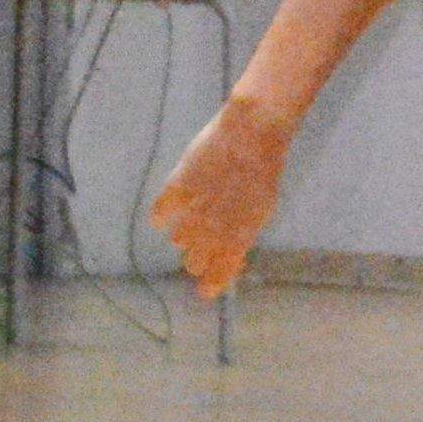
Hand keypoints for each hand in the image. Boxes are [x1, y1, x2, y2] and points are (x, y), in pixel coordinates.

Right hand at [151, 97, 293, 298]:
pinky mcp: (178, 188)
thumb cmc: (263, 169)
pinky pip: (159, 215)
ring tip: (195, 214)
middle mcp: (216, 228)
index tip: (205, 289)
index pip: (220, 274)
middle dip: (197, 257)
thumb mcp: (262, 209)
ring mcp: (195, 209)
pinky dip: (162, 216)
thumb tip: (231, 258)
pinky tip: (169, 210)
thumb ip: (243, 235)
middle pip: (193, 262)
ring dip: (183, 234)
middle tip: (204, 240)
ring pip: (177, 240)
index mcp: (242, 235)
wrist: (252, 133)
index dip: (212, 284)